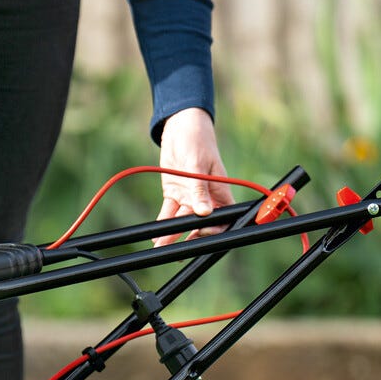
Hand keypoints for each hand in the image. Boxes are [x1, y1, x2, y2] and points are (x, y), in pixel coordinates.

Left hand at [152, 107, 233, 246]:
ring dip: (173, 234)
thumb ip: (200, 190)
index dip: (214, 229)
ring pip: (183, 221)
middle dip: (191, 238)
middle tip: (180, 250)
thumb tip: (204, 213)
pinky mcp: (175, 194)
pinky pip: (169, 212)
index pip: (223, 218)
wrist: (180, 128)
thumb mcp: (198, 165)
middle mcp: (206, 198)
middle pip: (201, 225)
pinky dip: (164, 222)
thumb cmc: (197, 142)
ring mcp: (189, 197)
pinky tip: (157, 233)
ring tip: (161, 244)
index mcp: (220, 192)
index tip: (201, 232)